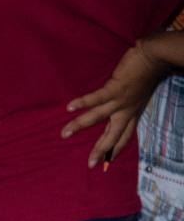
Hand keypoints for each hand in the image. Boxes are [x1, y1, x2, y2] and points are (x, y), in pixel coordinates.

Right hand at [63, 41, 167, 167]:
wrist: (157, 56)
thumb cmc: (148, 70)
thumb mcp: (140, 91)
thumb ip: (129, 99)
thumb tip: (119, 101)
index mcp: (133, 111)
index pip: (125, 135)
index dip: (116, 149)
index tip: (107, 163)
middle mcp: (127, 110)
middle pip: (112, 135)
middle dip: (100, 150)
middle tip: (89, 164)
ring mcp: (121, 100)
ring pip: (97, 117)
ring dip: (79, 125)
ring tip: (64, 133)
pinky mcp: (115, 88)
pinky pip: (96, 98)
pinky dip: (83, 103)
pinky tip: (70, 107)